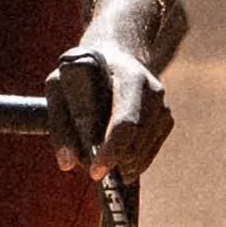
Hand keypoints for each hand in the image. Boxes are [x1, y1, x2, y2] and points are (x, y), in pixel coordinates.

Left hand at [45, 43, 172, 180]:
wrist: (116, 55)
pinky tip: (116, 158)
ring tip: (99, 160)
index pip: (126, 122)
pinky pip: (150, 152)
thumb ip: (60, 122)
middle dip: (113, 162)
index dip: (111, 151)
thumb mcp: (60, 84)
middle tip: (89, 167)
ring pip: (144, 152)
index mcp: (130, 77)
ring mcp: (162, 106)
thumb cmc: (83, 72)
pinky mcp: (165, 119)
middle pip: (136, 142)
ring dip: (121, 165)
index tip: (95, 171)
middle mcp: (153, 91)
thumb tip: (66, 162)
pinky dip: (132, 162)